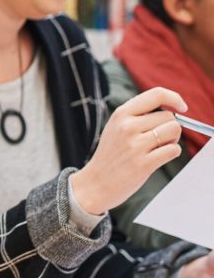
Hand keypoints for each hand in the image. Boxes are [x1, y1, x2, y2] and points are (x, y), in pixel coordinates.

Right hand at [70, 87, 185, 215]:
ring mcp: (135, 145)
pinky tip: (158, 158)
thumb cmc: (110, 155)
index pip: (156, 94)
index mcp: (121, 114)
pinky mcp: (143, 163)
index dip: (175, 98)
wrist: (95, 183)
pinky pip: (174, 150)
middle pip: (169, 116)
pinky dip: (172, 153)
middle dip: (170, 127)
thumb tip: (172, 110)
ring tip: (158, 147)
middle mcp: (127, 126)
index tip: (181, 107)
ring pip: (174, 130)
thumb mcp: (116, 127)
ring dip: (173, 139)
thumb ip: (138, 116)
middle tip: (159, 139)